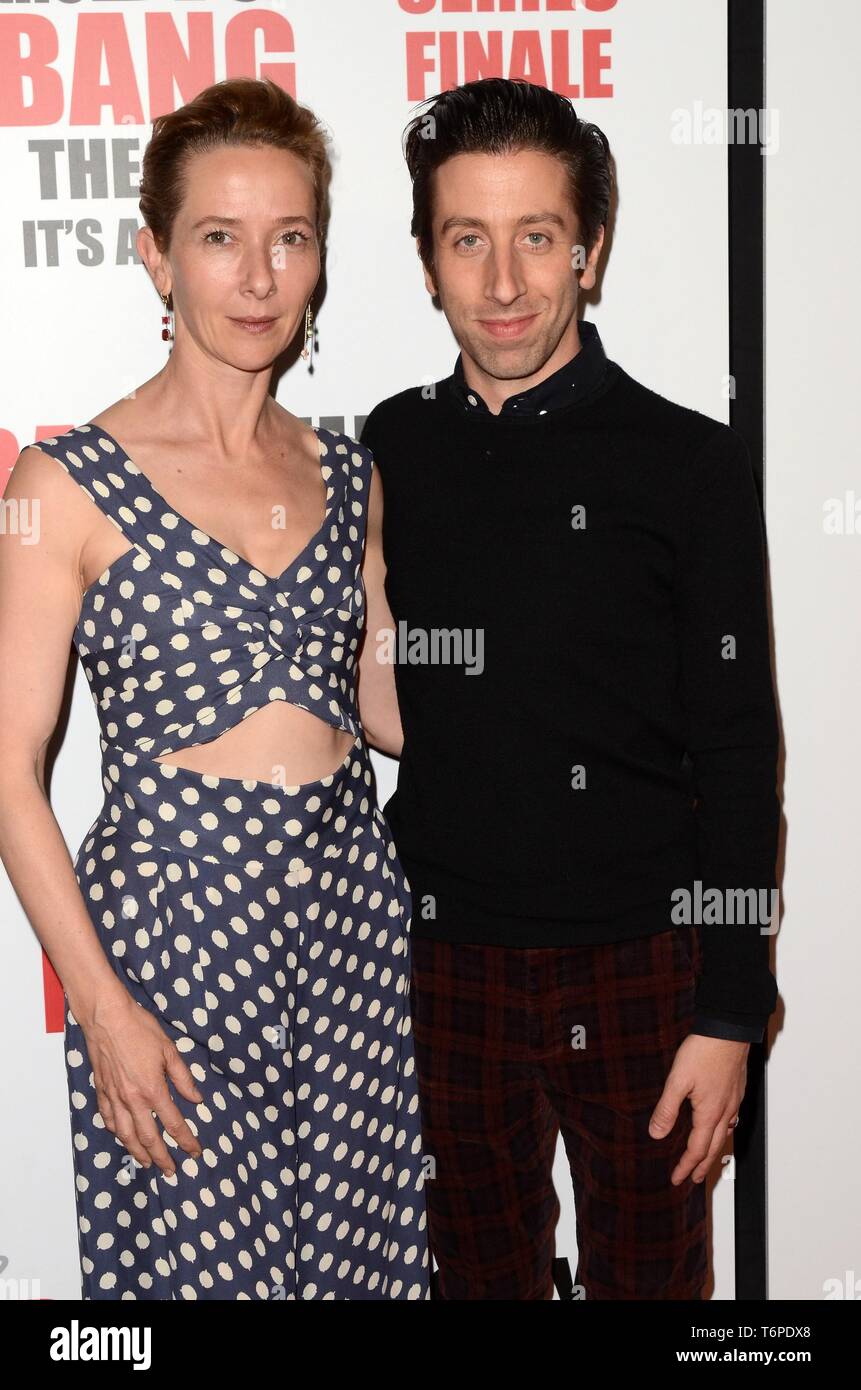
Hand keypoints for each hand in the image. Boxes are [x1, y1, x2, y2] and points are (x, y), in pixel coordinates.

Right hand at [80, 993, 203, 1177]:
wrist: (107, 1018)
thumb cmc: (140, 1029)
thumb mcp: (169, 1050)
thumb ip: (183, 1078)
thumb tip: (197, 1100)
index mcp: (153, 1090)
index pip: (173, 1124)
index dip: (186, 1141)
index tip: (195, 1152)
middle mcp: (133, 1099)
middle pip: (148, 1138)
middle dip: (162, 1157)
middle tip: (171, 1170)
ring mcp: (114, 1097)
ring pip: (126, 1135)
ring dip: (137, 1152)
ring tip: (146, 1163)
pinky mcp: (102, 1091)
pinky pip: (109, 1119)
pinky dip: (117, 1133)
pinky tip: (122, 1137)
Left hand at [648, 1033, 748, 1184]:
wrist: (729, 1030)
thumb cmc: (704, 1051)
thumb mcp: (677, 1081)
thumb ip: (667, 1109)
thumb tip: (657, 1134)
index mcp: (709, 1114)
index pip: (697, 1149)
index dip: (686, 1166)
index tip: (677, 1179)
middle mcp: (725, 1112)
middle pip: (714, 1148)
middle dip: (702, 1166)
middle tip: (695, 1180)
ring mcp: (733, 1101)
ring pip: (724, 1135)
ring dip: (714, 1151)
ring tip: (707, 1159)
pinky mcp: (736, 1090)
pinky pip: (731, 1120)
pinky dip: (723, 1132)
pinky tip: (720, 1126)